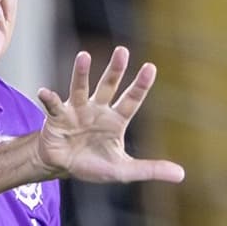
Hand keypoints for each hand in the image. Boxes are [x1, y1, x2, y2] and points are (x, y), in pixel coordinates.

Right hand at [35, 47, 184, 183]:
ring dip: (81, 73)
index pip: (131, 100)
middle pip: (108, 86)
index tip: (150, 67)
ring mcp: (76, 111)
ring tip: (83, 56)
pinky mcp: (57, 118)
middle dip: (115, 69)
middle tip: (122, 50)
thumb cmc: (93, 164)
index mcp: (116, 120)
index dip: (140, 85)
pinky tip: (44, 92)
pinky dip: (48, 98)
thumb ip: (151, 169)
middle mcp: (97, 110)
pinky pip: (53, 106)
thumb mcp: (124, 170)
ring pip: (80, 88)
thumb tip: (181, 175)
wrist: (62, 166)